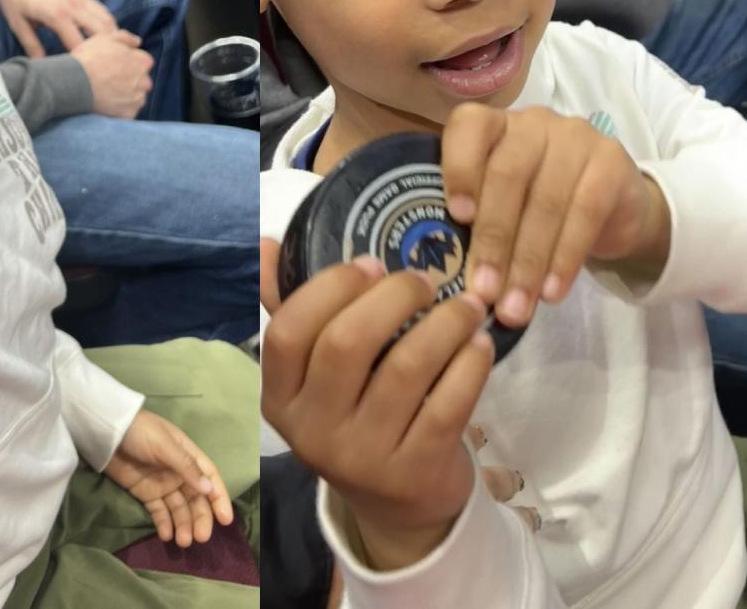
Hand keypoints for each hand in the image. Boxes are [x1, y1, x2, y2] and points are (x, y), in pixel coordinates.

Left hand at [0, 0, 116, 56]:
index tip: (85, 73)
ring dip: (113, 36)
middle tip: (107, 66)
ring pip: (107, 19)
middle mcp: (73, 6)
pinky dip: (109, 25)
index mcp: (56, 15)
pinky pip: (102, 11)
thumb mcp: (18, 24)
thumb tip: (41, 67)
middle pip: (101, 31)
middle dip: (107, 49)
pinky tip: (109, 37)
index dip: (82, 60)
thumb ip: (32, 45)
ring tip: (114, 53)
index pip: (78, 43)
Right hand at [69, 30, 152, 117]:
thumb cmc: (89, 58)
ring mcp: (137, 100)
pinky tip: (106, 105)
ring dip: (125, 95)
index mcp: (143, 62)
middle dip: (130, 80)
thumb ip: (126, 38)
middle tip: (108, 79)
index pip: (143, 62)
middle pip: (141, 81)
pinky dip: (119, 110)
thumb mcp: (106, 38)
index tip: (115, 65)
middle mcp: (145, 81)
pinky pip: (127, 112)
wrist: (74, 82)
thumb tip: (138, 42)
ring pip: (136, 97)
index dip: (129, 62)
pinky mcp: (128, 114)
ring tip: (105, 93)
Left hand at [104, 409, 233, 546]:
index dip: (219, 498)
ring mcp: (162, 484)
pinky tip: (166, 535)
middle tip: (201, 538)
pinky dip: (164, 524)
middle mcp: (179, 472)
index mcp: (188, 456)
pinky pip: (159, 512)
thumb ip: (185, 466)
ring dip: (183, 524)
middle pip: (196, 498)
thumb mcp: (165, 445)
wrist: (108, 433)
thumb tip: (209, 489)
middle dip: (201, 518)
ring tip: (182, 541)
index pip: (210, 478)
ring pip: (179, 508)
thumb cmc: (141, 432)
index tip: (226, 519)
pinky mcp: (145, 494)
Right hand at [262, 259, 495, 570]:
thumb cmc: (355, 412)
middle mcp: (312, 431)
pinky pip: (447, 404)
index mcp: (280, 396)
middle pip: (346, 343)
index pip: (286, 332)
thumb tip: (267, 243)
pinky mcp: (415, 472)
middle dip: (394, 296)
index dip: (329, 288)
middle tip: (425, 279)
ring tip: (467, 305)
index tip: (371, 262)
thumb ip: (290, 306)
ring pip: (405, 368)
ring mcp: (363, 457)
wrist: (398, 504)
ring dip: (444, 323)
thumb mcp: (314, 371)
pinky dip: (470, 364)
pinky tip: (480, 343)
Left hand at [442, 104, 669, 327]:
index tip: (457, 217)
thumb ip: (476, 218)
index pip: (470, 125)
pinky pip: (585, 214)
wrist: (616, 206)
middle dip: (493, 240)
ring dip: (527, 262)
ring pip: (545, 201)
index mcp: (496, 124)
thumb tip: (449, 276)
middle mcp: (534, 122)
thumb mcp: (505, 203)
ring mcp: (576, 138)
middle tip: (483, 291)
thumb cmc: (539, 205)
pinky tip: (550, 292)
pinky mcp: (611, 163)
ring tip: (514, 306)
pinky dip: (564, 259)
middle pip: (507, 175)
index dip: (460, 168)